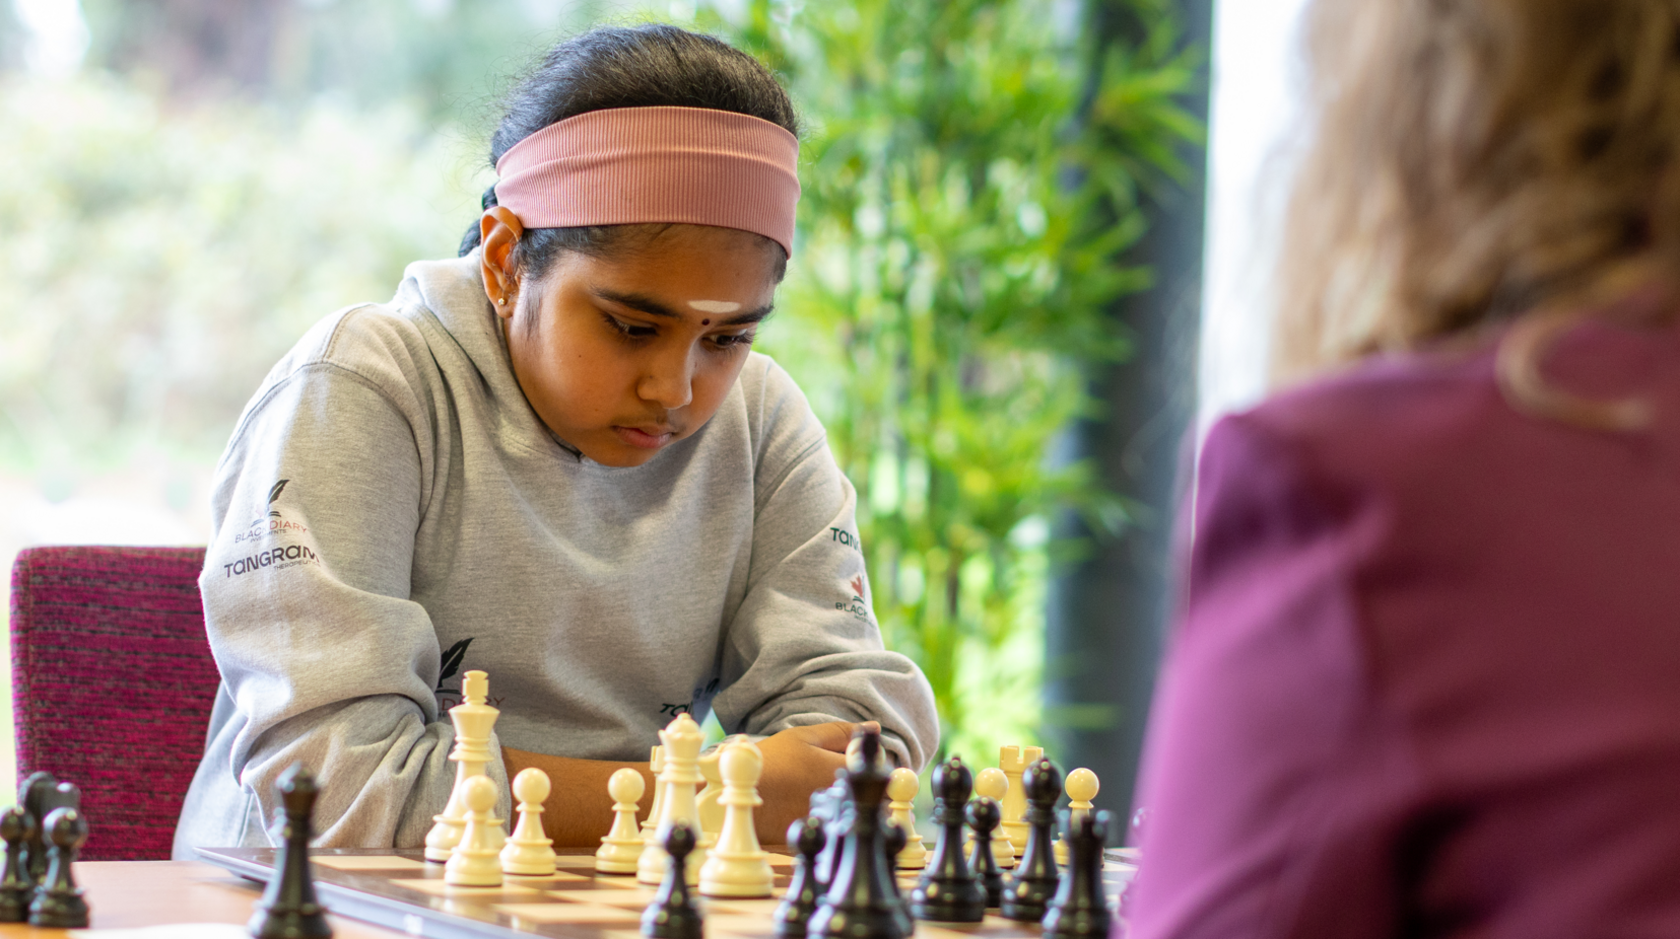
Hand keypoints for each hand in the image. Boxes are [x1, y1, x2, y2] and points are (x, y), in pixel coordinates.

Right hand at [752, 720, 878, 843]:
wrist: (738, 802)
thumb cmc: (769, 764)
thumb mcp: (802, 737)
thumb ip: (841, 732)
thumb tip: (874, 727)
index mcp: (844, 771)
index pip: (880, 765)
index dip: (869, 758)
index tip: (850, 754)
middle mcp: (844, 800)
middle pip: (873, 790)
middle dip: (861, 780)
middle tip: (831, 771)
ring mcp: (833, 822)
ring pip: (858, 809)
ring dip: (849, 798)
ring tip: (817, 789)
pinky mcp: (821, 836)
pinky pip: (840, 824)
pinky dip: (833, 815)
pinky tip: (809, 806)